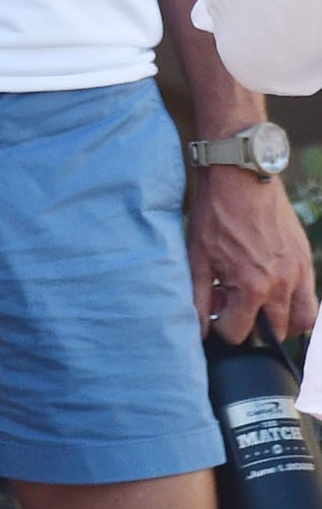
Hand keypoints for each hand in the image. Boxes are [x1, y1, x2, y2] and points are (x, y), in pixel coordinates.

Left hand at [187, 166, 317, 341]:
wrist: (239, 175)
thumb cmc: (215, 212)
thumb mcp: (197, 255)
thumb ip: (198, 297)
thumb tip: (198, 329)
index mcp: (251, 286)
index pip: (238, 333)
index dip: (222, 326)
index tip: (217, 307)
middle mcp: (280, 285)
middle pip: (272, 333)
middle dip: (251, 325)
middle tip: (236, 302)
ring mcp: (297, 272)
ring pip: (300, 322)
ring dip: (281, 323)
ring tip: (261, 305)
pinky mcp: (305, 259)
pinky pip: (311, 299)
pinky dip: (297, 305)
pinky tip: (276, 291)